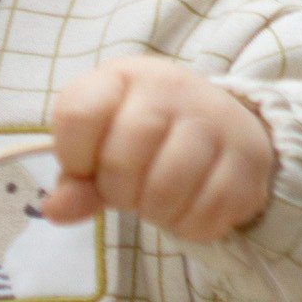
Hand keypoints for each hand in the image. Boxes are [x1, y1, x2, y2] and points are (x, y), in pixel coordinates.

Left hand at [44, 55, 275, 242]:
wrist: (222, 129)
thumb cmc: (146, 141)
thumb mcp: (101, 150)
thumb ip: (76, 181)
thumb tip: (55, 209)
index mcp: (123, 77)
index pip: (78, 115)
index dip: (74, 156)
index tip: (86, 166)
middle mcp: (170, 87)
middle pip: (122, 159)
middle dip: (118, 190)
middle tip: (129, 189)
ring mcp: (214, 120)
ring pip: (166, 188)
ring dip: (155, 211)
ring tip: (158, 199)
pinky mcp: (247, 158)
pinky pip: (205, 212)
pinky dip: (189, 224)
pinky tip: (188, 207)